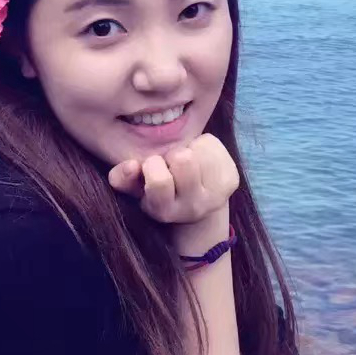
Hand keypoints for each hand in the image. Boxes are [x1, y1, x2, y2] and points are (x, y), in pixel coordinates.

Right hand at [107, 133, 239, 229]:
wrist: (196, 202)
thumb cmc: (161, 189)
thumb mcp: (137, 188)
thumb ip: (123, 177)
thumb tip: (132, 165)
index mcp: (165, 211)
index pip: (159, 180)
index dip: (153, 165)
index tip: (154, 168)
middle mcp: (193, 208)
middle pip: (183, 159)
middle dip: (174, 154)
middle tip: (173, 165)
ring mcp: (216, 196)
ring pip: (199, 148)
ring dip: (190, 149)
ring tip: (188, 163)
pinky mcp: (231, 181)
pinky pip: (213, 144)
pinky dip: (204, 145)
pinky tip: (202, 160)